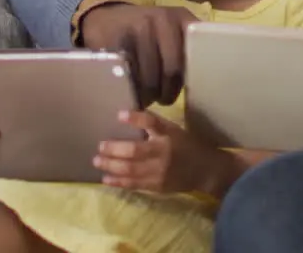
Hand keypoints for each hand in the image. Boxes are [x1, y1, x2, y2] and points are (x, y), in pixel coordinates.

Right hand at [79, 3, 198, 106]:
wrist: (106, 16)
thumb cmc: (147, 31)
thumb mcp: (171, 29)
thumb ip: (189, 46)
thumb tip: (209, 78)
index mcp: (181, 17)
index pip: (196, 50)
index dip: (195, 75)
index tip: (193, 89)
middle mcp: (162, 19)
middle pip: (172, 69)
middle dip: (168, 92)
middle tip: (165, 99)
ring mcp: (139, 28)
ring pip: (150, 77)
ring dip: (150, 95)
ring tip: (149, 98)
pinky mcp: (119, 42)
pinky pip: (131, 76)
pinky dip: (133, 89)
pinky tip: (134, 91)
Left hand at [92, 111, 230, 194]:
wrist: (205, 171)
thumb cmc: (187, 145)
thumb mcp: (174, 129)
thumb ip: (154, 123)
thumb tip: (128, 114)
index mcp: (168, 137)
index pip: (151, 124)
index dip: (135, 119)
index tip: (119, 114)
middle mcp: (163, 154)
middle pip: (134, 151)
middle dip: (114, 149)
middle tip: (99, 146)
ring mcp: (159, 173)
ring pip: (130, 170)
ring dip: (111, 166)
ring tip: (97, 161)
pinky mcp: (156, 186)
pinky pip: (134, 185)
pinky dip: (118, 182)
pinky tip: (106, 178)